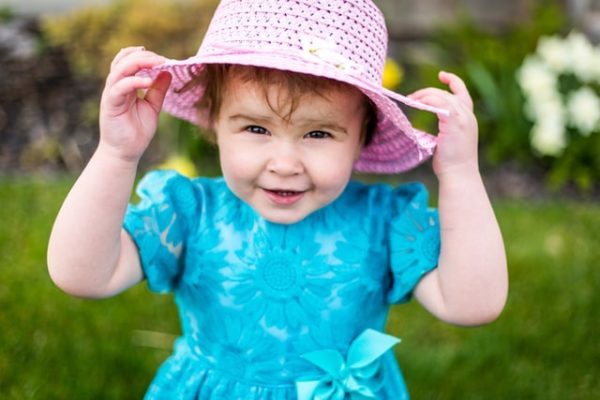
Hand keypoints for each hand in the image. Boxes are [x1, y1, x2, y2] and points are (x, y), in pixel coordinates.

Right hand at [99, 46, 171, 162]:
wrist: (126, 152)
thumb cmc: (137, 131)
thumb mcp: (152, 107)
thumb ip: (158, 90)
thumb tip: (168, 72)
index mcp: (125, 85)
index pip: (128, 61)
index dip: (142, 55)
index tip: (161, 57)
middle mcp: (116, 87)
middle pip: (123, 61)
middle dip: (142, 56)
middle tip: (161, 58)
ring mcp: (111, 94)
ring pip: (119, 70)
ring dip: (138, 63)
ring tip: (156, 63)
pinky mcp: (110, 104)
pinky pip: (119, 88)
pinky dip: (134, 82)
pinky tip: (148, 82)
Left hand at [409, 71, 478, 177]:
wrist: (459, 174)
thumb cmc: (451, 163)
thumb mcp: (449, 141)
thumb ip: (445, 128)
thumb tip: (432, 126)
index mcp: (468, 119)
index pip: (462, 93)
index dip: (453, 81)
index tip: (441, 75)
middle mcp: (468, 116)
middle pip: (447, 93)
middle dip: (427, 92)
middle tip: (411, 97)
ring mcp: (463, 118)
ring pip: (442, 96)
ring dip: (424, 95)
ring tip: (410, 100)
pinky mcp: (454, 122)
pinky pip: (439, 104)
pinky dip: (427, 101)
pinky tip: (417, 104)